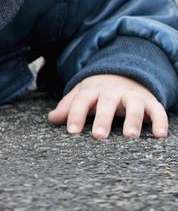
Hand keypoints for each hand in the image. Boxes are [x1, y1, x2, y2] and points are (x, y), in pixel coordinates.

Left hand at [47, 74, 168, 138]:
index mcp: (93, 90)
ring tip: (130, 136)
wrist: (124, 74)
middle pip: (107, 102)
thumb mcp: (81, 95)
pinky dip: (160, 121)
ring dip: (133, 119)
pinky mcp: (150, 102)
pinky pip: (157, 110)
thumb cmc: (98, 92)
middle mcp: (113, 91)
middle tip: (98, 136)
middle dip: (103, 118)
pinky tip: (160, 134)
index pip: (82, 100)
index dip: (76, 114)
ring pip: (134, 105)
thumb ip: (67, 107)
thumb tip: (51, 119)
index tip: (72, 131)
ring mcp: (132, 96)